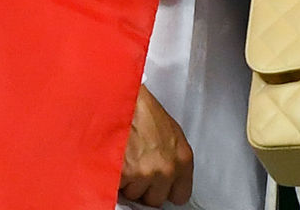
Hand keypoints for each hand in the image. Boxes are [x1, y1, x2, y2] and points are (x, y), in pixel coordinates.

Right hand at [120, 85, 193, 206]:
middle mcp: (166, 169)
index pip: (181, 196)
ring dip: (130, 182)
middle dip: (146, 187)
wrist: (125, 99)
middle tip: (139, 166)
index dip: (167, 190)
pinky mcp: (125, 174)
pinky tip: (117, 159)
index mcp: (183, 159)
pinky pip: (119, 188)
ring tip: (127, 157)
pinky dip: (116, 178)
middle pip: (156, 199)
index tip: (161, 186)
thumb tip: (169, 179)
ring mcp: (146, 173)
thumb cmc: (145, 111)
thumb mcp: (171, 134)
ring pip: (135, 194)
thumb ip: (173, 160)